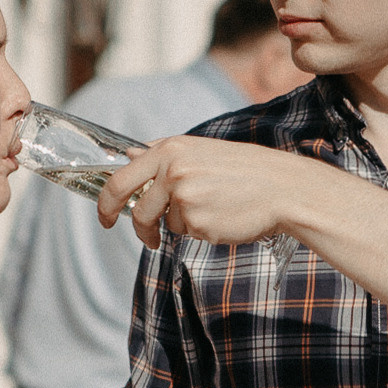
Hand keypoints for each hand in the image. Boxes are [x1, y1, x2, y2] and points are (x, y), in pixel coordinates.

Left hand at [97, 136, 308, 251]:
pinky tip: (223, 216)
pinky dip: (201, 230)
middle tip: (145, 237)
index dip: (107, 202)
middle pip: (137, 209)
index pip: (121, 178)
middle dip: (135, 226)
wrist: (281, 187)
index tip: (106, 216)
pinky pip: (187, 233)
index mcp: (170, 149)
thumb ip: (162, 156)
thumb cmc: (243, 170)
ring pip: (166, 222)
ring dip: (182, 224)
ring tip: (213, 210)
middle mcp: (171, 170)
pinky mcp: (197, 221)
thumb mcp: (199, 151)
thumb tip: (128, 155)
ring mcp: (183, 197)